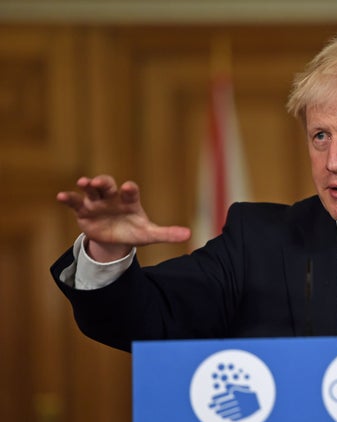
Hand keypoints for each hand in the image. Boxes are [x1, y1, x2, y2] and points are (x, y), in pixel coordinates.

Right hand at [56, 175, 190, 261]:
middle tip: (99, 181)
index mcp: (130, 201)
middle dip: (103, 182)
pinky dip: (68, 198)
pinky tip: (60, 196)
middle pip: (107, 185)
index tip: (128, 188)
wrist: (114, 239)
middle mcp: (112, 198)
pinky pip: (75, 202)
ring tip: (83, 182)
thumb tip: (189, 235)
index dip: (129, 189)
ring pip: (90, 190)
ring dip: (86, 185)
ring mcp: (97, 202)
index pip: (130, 192)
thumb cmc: (134, 231)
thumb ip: (167, 233)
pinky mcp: (83, 210)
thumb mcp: (149, 235)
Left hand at [209, 385, 260, 420]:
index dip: (218, 397)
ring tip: (216, 413)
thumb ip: (234, 386)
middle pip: (227, 404)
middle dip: (218, 406)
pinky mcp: (246, 415)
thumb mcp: (243, 388)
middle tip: (210, 407)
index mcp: (240, 394)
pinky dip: (230, 417)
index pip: (227, 396)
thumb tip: (226, 384)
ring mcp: (243, 408)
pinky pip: (237, 417)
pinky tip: (224, 417)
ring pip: (230, 411)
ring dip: (222, 412)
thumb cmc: (251, 393)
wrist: (262, 400)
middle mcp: (241, 401)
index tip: (212, 399)